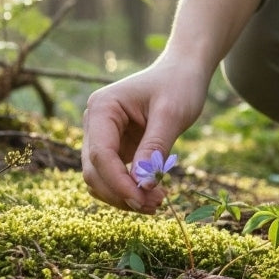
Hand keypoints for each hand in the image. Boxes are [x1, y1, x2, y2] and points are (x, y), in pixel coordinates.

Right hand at [81, 57, 209, 211]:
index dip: (118, 183)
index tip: (143, 200)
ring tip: (157, 203)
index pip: (100, 155)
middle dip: (122, 193)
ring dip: (124, 196)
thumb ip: (154, 149)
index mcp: (102, 108)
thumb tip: (142, 186)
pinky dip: (129, 190)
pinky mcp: (116, 148)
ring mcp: (103, 137)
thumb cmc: (178, 86)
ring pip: (100, 179)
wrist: (183, 72)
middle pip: (94, 171)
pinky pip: (114, 177)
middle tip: (156, 206)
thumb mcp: (171, 115)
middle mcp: (95, 123)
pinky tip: (152, 194)